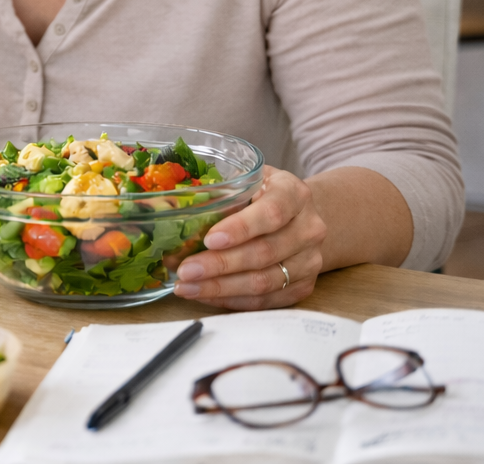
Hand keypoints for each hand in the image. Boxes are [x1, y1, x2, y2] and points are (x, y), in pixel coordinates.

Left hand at [171, 166, 328, 309]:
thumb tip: (174, 222)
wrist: (300, 216)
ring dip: (220, 288)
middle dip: (220, 265)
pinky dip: (232, 300)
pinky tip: (205, 295)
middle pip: (264, 252)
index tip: (209, 239)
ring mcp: (309, 260)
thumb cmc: (263, 195)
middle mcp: (309, 228)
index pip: (271, 213)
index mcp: (294, 194)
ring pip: (264, 281)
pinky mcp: (303, 286)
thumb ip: (220, 196)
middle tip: (185, 270)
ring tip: (187, 287)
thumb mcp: (247, 182)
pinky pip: (265, 301)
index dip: (240, 228)